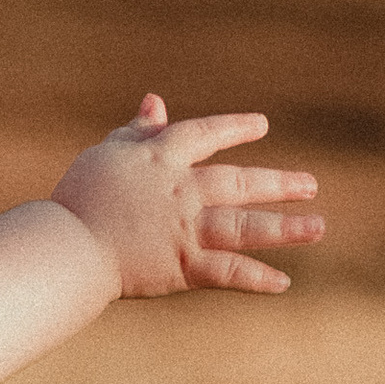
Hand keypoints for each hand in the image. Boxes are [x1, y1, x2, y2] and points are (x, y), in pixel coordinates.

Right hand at [51, 95, 322, 297]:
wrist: (66, 245)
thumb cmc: (78, 198)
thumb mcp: (106, 155)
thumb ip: (135, 131)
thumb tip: (156, 101)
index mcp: (160, 159)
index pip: (205, 135)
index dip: (234, 128)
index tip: (261, 126)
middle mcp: (182, 191)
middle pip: (239, 182)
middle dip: (277, 183)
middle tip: (311, 184)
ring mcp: (186, 229)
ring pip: (244, 226)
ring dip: (284, 227)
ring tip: (317, 225)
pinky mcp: (183, 266)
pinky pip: (227, 272)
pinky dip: (256, 278)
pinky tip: (284, 282)